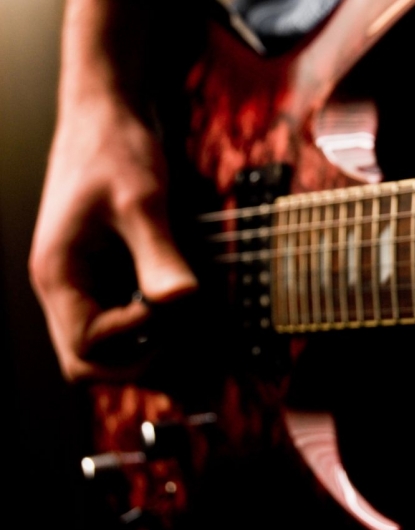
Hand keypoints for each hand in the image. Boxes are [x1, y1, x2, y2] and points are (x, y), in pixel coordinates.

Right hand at [29, 98, 196, 380]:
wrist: (108, 115)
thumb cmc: (114, 148)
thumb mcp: (141, 201)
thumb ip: (159, 255)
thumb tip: (182, 302)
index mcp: (59, 274)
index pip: (88, 345)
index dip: (136, 338)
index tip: (172, 308)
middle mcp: (64, 287)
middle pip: (87, 362)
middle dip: (138, 365)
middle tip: (186, 344)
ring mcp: (83, 282)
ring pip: (103, 348)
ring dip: (145, 353)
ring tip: (191, 339)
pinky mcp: (104, 274)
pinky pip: (120, 321)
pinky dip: (151, 330)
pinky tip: (184, 317)